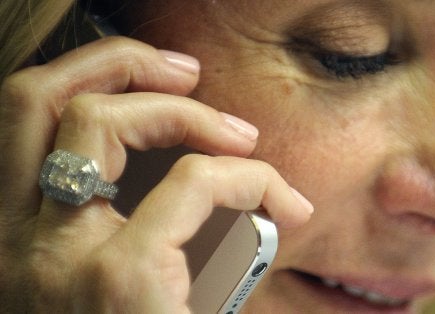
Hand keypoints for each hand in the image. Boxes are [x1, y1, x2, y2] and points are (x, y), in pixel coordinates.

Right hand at [0, 37, 312, 312]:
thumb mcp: (111, 287)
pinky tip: (282, 204)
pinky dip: (249, 178)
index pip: (19, 125)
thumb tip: (193, 174)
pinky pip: (193, 184)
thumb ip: (130, 229)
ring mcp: (56, 259)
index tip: (164, 96)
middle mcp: (14, 243)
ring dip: (183, 110)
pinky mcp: (118, 280)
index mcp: (17, 241)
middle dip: (116, 63)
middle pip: (32, 98)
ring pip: (98, 122)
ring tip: (241, 135)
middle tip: (187, 72)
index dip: (86, 85)